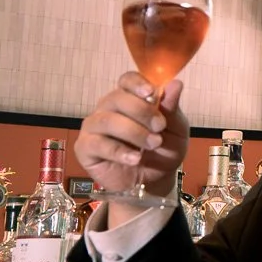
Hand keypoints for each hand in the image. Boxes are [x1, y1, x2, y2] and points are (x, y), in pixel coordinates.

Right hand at [75, 73, 188, 195]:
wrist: (155, 181)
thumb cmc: (163, 151)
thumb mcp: (175, 131)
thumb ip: (172, 109)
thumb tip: (176, 84)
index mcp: (130, 98)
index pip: (126, 80)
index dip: (137, 83)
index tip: (151, 93)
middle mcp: (108, 108)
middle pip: (117, 98)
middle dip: (141, 111)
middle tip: (160, 127)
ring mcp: (94, 127)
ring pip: (107, 120)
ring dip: (133, 132)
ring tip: (153, 144)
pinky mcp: (85, 148)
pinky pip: (97, 144)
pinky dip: (119, 151)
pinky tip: (135, 159)